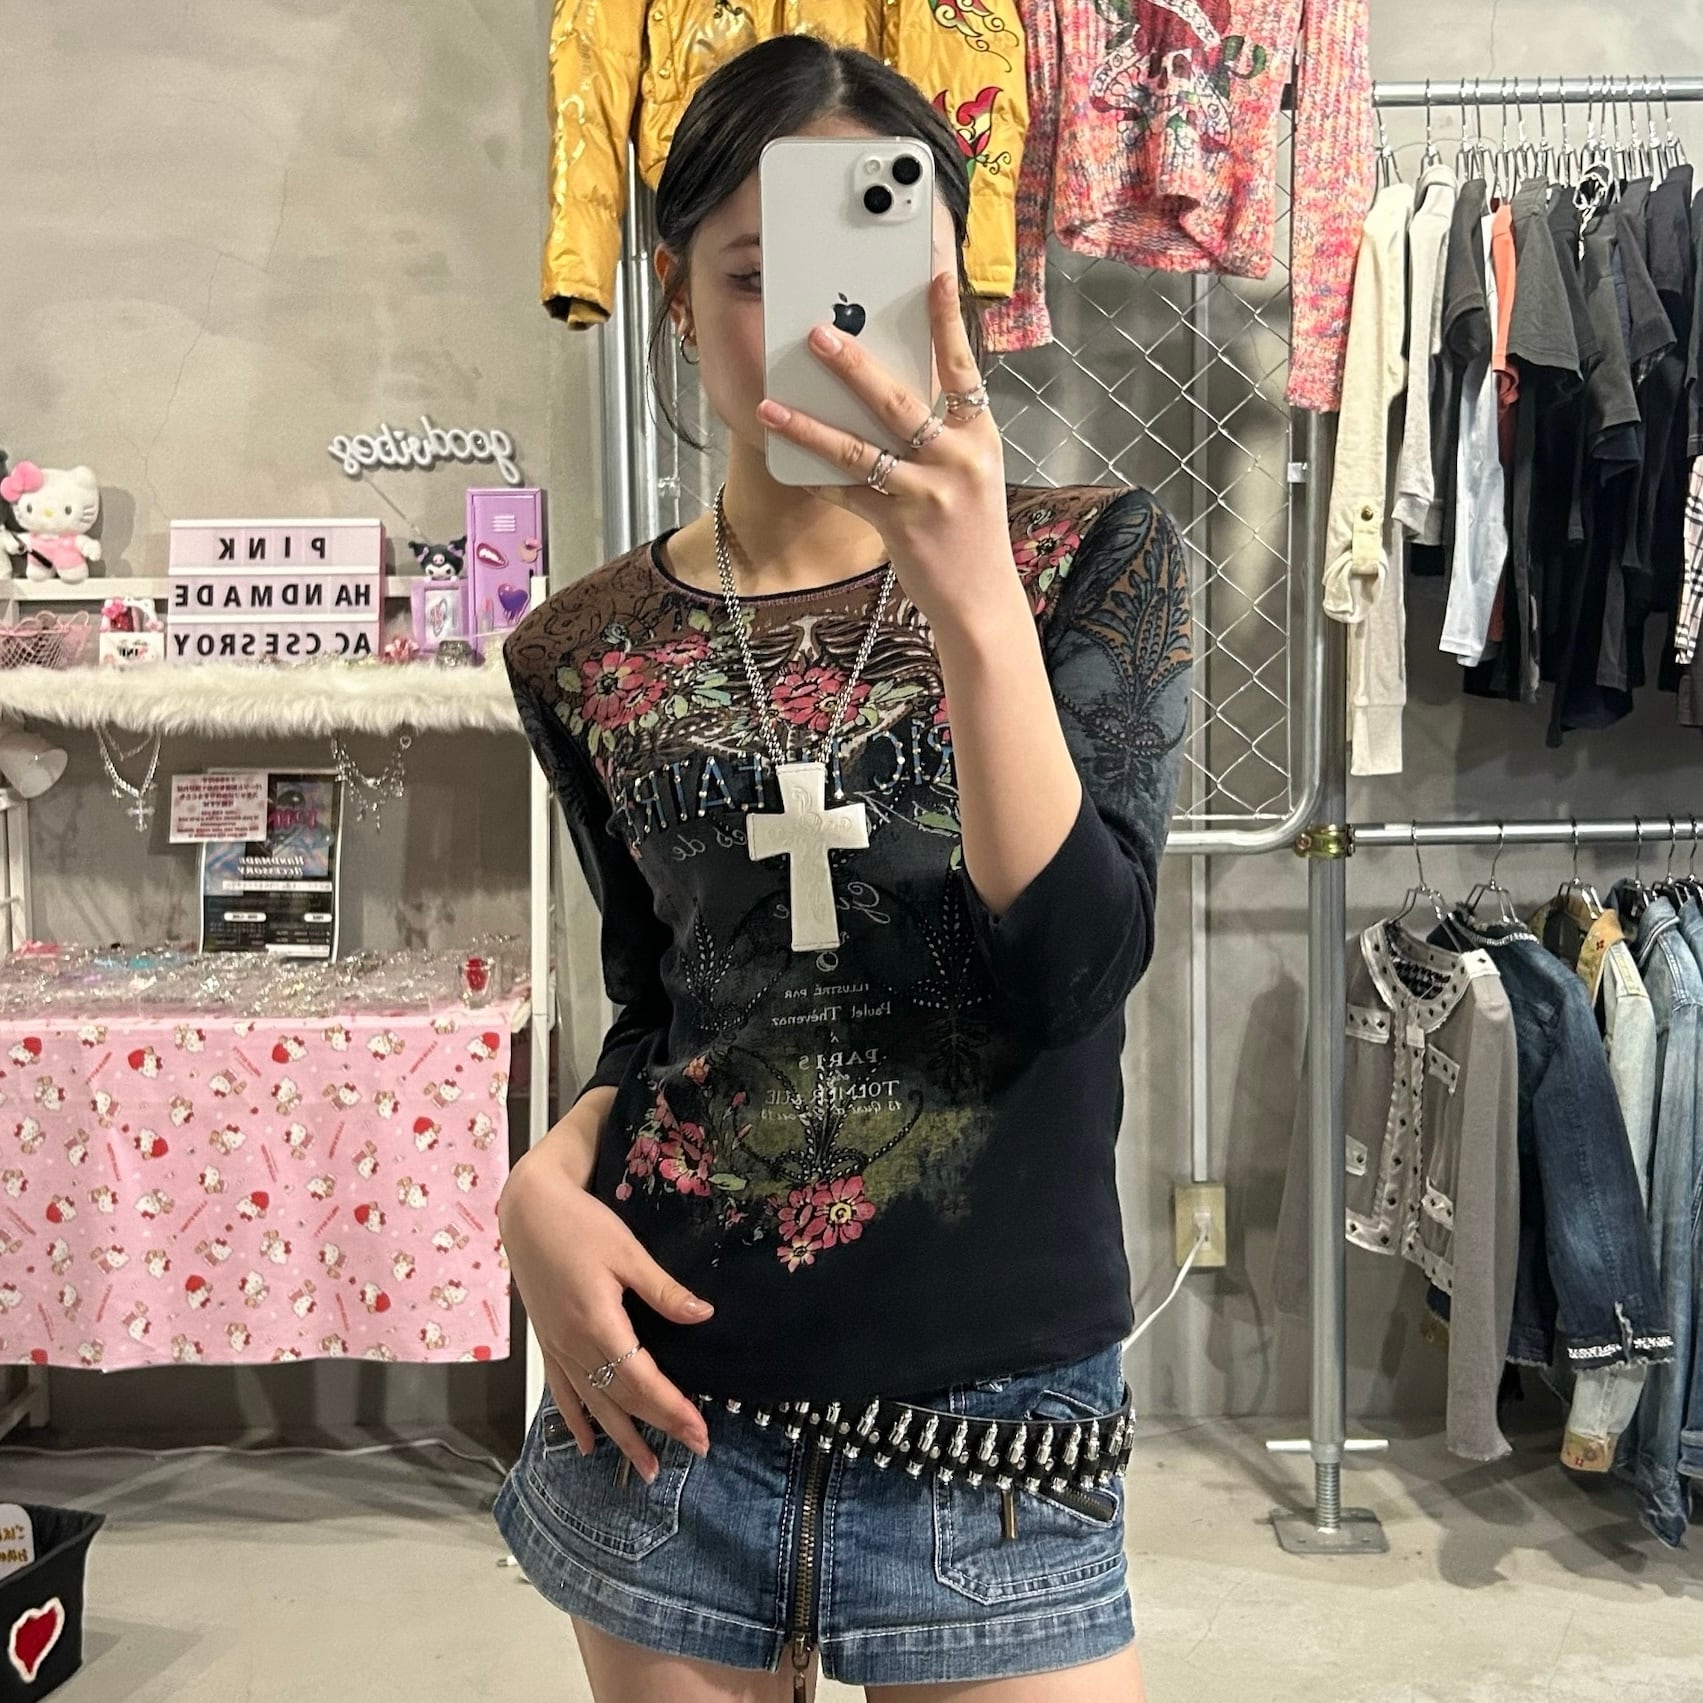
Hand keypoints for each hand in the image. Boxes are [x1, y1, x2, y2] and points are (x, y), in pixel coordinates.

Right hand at [497, 1141, 713, 1480]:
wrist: (527, 1211)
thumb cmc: (580, 1224)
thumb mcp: (627, 1252)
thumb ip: (663, 1290)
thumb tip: (704, 1316)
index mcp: (597, 1324)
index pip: (642, 1381)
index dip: (672, 1409)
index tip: (701, 1431)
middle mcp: (574, 1344)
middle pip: (621, 1399)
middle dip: (658, 1428)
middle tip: (695, 1452)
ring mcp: (557, 1346)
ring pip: (592, 1403)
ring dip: (621, 1437)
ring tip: (645, 1468)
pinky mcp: (547, 1341)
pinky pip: (562, 1391)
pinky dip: (576, 1420)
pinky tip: (587, 1443)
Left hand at [755, 271, 1023, 640]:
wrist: (980, 598)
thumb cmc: (970, 527)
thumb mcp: (970, 469)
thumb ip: (939, 429)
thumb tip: (884, 387)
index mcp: (978, 435)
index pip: (961, 366)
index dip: (946, 320)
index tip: (933, 275)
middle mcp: (957, 460)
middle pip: (898, 402)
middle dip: (853, 366)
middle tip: (816, 333)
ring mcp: (928, 495)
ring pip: (860, 451)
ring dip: (810, 427)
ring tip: (772, 406)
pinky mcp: (899, 527)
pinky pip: (847, 494)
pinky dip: (817, 477)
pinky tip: (790, 463)